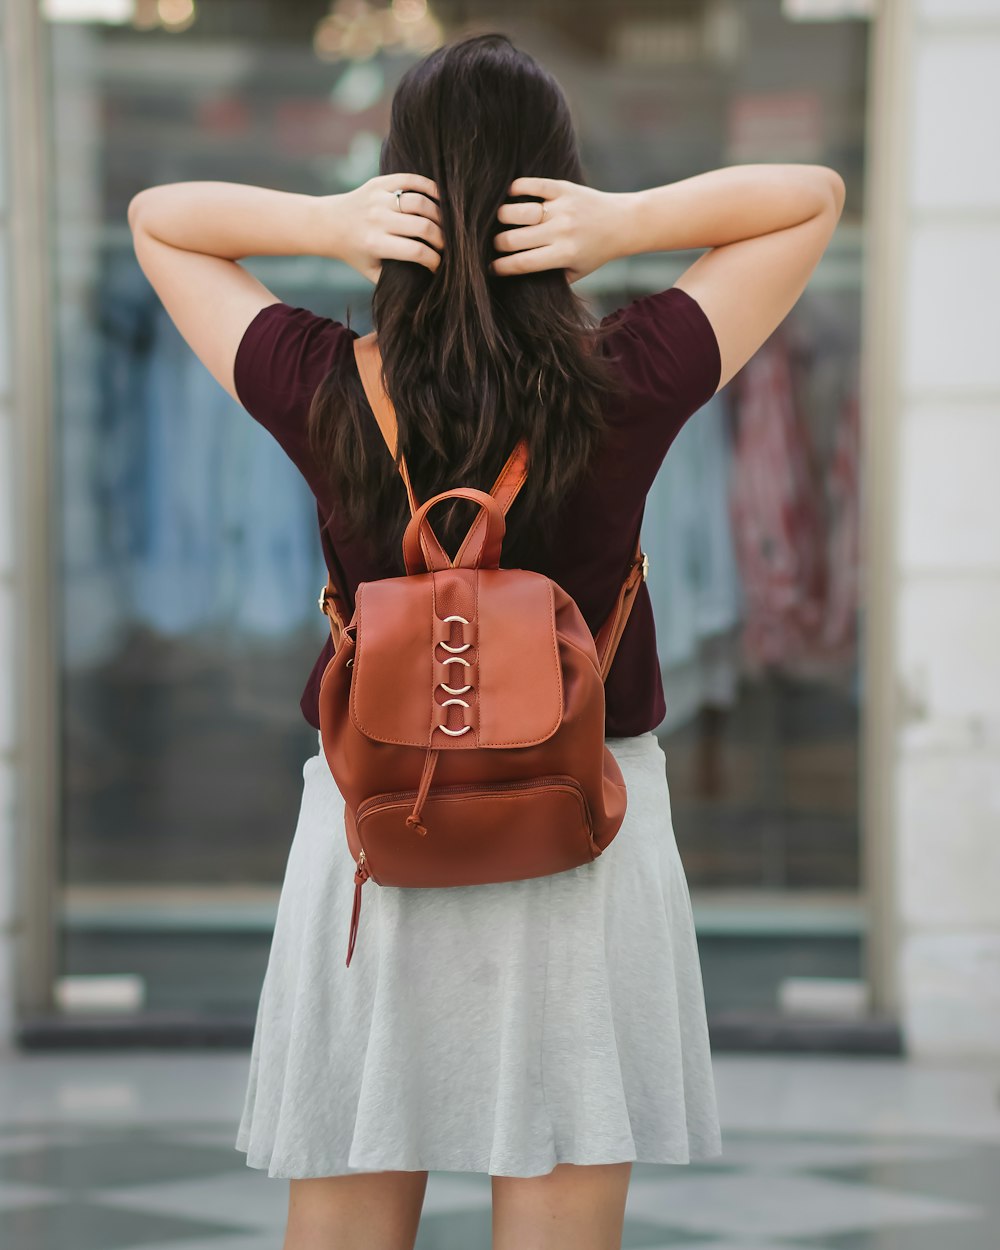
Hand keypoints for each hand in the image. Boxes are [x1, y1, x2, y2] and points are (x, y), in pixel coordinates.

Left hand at [333, 173, 443, 283]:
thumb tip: (425, 284)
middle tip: (444, 245)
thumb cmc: (355, 252)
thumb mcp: (371, 272)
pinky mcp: (379, 183)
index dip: (434, 260)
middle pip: (423, 226)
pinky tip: (439, 199)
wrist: (328, 224)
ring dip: (438, 214)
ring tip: (442, 224)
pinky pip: (411, 180)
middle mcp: (377, 220)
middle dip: (441, 239)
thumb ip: (395, 279)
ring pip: (420, 202)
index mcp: (376, 244)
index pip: (417, 252)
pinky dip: (429, 187)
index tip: (438, 264)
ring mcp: (378, 199)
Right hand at [490, 177, 630, 283]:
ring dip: (503, 217)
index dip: (501, 267)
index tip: (491, 268)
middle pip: (513, 239)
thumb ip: (551, 279)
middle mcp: (561, 231)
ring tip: (503, 221)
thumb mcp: (576, 272)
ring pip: (516, 211)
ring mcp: (561, 208)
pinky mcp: (563, 188)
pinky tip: (511, 195)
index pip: (522, 263)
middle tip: (497, 245)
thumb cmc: (595, 251)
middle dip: (497, 244)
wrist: (622, 223)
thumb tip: (517, 279)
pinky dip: (516, 188)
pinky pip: (531, 184)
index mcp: (563, 255)